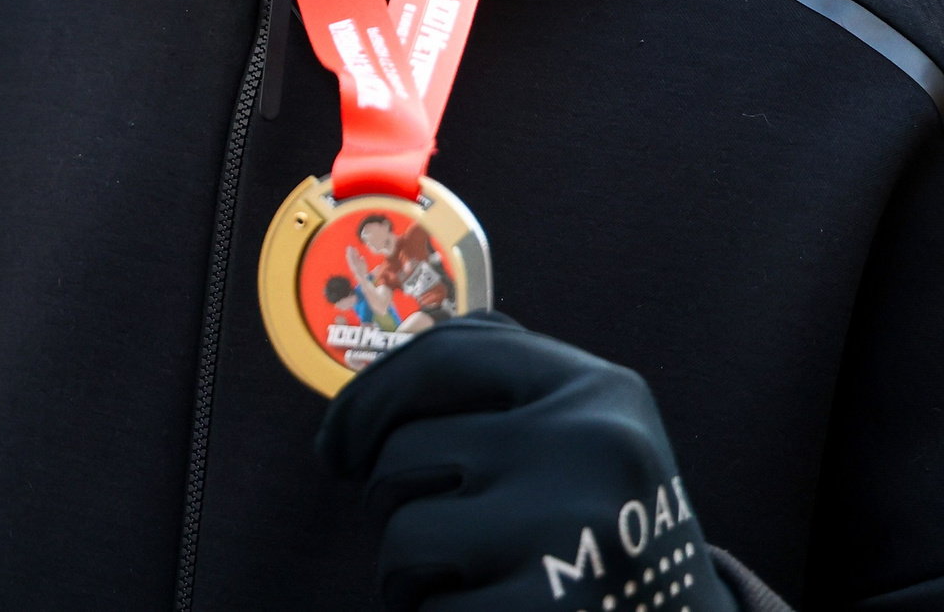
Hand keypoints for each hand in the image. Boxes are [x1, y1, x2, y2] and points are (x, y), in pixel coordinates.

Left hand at [317, 314, 737, 611]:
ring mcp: (568, 531)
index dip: (370, 399)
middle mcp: (588, 447)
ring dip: (412, 578)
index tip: (337, 445)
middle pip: (404, 454)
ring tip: (480, 586)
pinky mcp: (544, 609)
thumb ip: (498, 399)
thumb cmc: (606, 538)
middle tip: (449, 544)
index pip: (446, 356)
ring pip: (401, 538)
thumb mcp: (585, 442)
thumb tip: (361, 403)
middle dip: (399, 506)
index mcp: (598, 391)